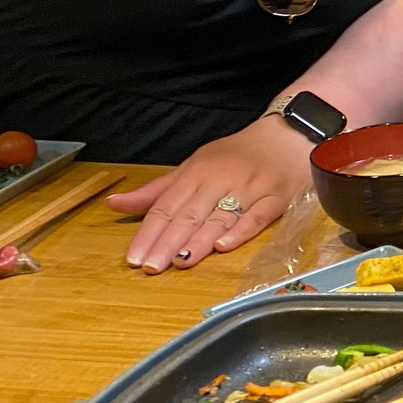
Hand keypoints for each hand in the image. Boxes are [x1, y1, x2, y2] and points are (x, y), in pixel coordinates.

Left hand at [109, 114, 309, 272]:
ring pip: (221, 217)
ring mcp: (250, 188)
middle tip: (151, 267)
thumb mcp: (194, 166)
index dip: (150, 232)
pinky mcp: (276, 197)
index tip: (135, 257)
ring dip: (199, 241)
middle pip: (190, 213)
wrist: (287, 136)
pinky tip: (223, 246)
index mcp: (197, 171)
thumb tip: (115, 204)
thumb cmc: (237, 155)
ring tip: (180, 262)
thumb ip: (157, 191)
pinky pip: (257, 217)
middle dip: (169, 242)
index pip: (168, 205)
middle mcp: (221, 178)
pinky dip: (240, 232)